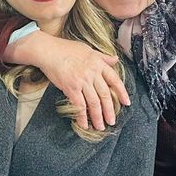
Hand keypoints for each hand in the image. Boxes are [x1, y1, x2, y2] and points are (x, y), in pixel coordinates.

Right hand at [8, 32, 129, 129]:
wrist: (48, 51)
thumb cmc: (66, 48)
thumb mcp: (88, 49)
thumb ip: (102, 57)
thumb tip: (115, 59)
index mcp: (98, 63)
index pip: (115, 80)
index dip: (122, 92)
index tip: (127, 103)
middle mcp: (93, 73)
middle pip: (105, 95)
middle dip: (109, 110)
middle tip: (112, 121)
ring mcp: (82, 81)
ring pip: (94, 103)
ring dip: (98, 117)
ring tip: (100, 126)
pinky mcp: (71, 88)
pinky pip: (79, 105)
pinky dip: (82, 116)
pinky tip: (84, 124)